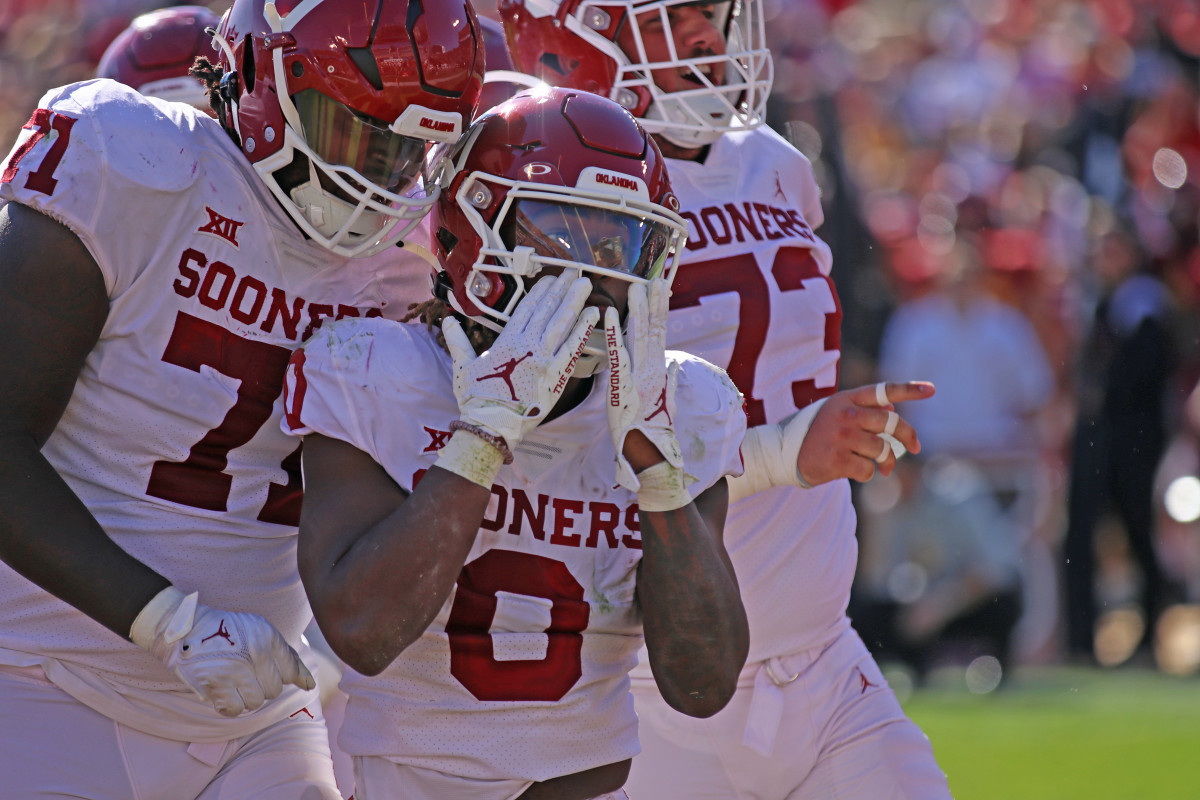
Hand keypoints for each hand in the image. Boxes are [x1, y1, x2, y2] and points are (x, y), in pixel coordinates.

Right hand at [131, 587, 314, 716]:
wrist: (185, 628)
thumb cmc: (229, 633)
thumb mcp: (261, 633)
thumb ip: (288, 657)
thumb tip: (310, 685)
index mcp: (268, 636)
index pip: (291, 672)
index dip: (280, 676)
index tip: (264, 670)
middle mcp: (254, 652)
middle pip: (274, 691)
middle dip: (262, 687)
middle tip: (245, 674)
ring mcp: (234, 669)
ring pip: (255, 703)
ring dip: (245, 697)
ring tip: (233, 681)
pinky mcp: (214, 684)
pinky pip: (234, 710)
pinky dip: (229, 705)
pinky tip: (223, 690)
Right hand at [443, 273, 597, 448]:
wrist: (491, 425)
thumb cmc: (476, 399)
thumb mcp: (463, 367)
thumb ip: (458, 342)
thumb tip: (447, 322)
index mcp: (507, 341)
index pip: (528, 308)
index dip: (541, 291)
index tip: (550, 278)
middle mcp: (528, 345)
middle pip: (548, 310)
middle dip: (562, 289)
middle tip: (574, 272)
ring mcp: (544, 359)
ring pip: (563, 323)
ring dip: (575, 301)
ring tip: (585, 283)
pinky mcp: (557, 375)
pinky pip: (574, 347)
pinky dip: (584, 329)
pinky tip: (593, 314)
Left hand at [605, 279, 690, 504]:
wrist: (650, 457)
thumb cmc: (652, 434)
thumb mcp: (661, 405)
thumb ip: (668, 382)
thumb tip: (673, 365)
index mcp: (658, 372)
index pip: (659, 334)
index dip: (659, 310)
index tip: (660, 288)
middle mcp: (652, 371)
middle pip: (654, 330)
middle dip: (653, 303)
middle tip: (652, 278)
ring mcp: (641, 378)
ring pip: (641, 338)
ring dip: (638, 311)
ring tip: (637, 287)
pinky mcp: (626, 387)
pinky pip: (619, 356)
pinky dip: (615, 335)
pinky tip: (611, 316)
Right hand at [796, 381, 933, 484]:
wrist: (781, 452)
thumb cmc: (813, 431)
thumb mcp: (834, 410)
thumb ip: (862, 408)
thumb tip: (893, 410)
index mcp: (846, 398)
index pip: (883, 391)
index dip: (909, 390)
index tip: (931, 390)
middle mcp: (845, 414)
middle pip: (891, 423)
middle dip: (908, 436)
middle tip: (916, 447)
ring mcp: (842, 436)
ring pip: (882, 450)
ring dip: (885, 462)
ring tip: (882, 467)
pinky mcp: (838, 459)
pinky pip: (868, 469)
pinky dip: (867, 473)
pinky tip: (853, 471)